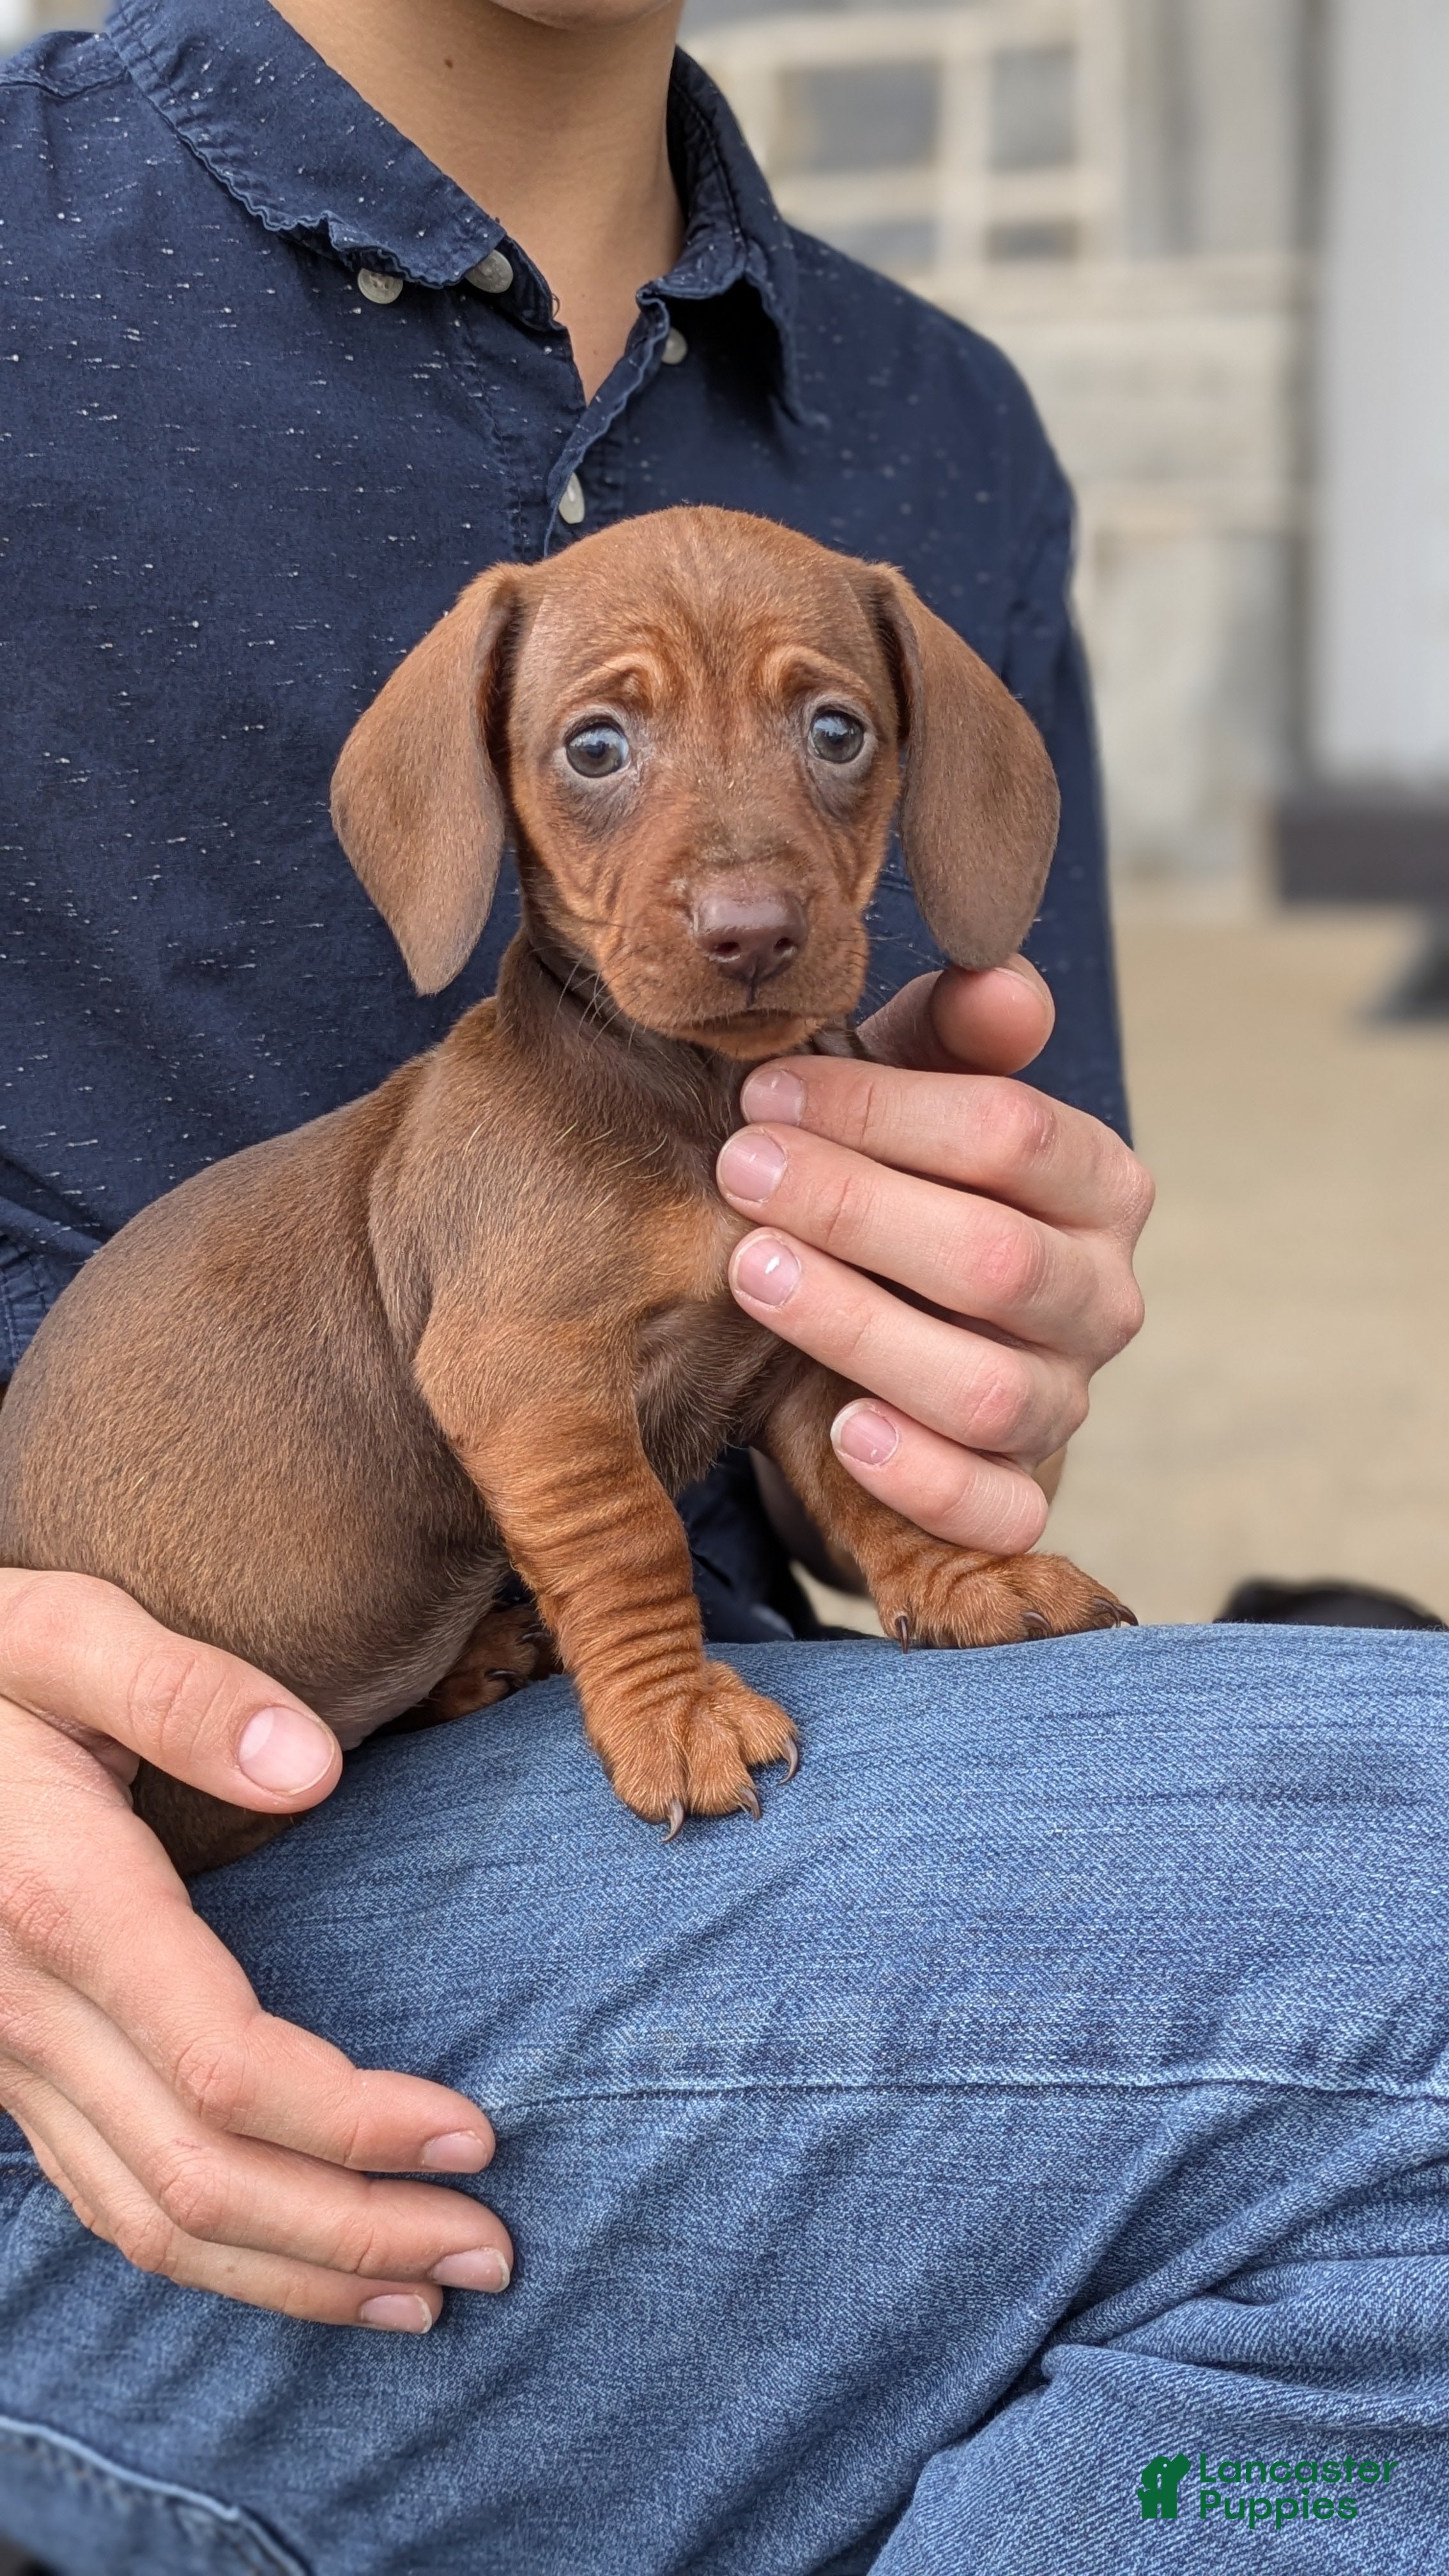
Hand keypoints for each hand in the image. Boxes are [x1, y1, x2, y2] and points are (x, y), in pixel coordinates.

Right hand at [0, 1571, 512, 2326]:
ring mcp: (11, 2056)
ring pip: (149, 2220)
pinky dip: (212, 2257)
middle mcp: (29, 2008)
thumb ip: (185, 1691)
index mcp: (64, 1904)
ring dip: (294, 2275)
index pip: (225, 2066)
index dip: (354, 2123)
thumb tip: (310, 1766)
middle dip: (355, 2232)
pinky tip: (297, 2265)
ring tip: (424, 2297)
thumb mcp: (65, 1633)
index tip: (475, 2135)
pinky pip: (106, 2199)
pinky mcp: (10, 2072)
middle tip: (494, 2252)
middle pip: (202, 2175)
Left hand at [717, 960, 1152, 1554]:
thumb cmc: (900, 1189)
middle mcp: (1102, 1296)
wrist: (899, 1335)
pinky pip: (996, 1509)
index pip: (1013, 1134)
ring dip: (860, 1328)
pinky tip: (840, 1430)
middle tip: (740, 1168)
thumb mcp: (913, 1101)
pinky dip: (921, 1476)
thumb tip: (1001, 983)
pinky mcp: (1021, 1492)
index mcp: (1097, 1184)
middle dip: (855, 1207)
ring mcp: (1067, 1402)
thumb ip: (948, 1036)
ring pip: (989, 1387)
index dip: (883, 1109)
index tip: (766, 1092)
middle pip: (997, 1257)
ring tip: (751, 1271)